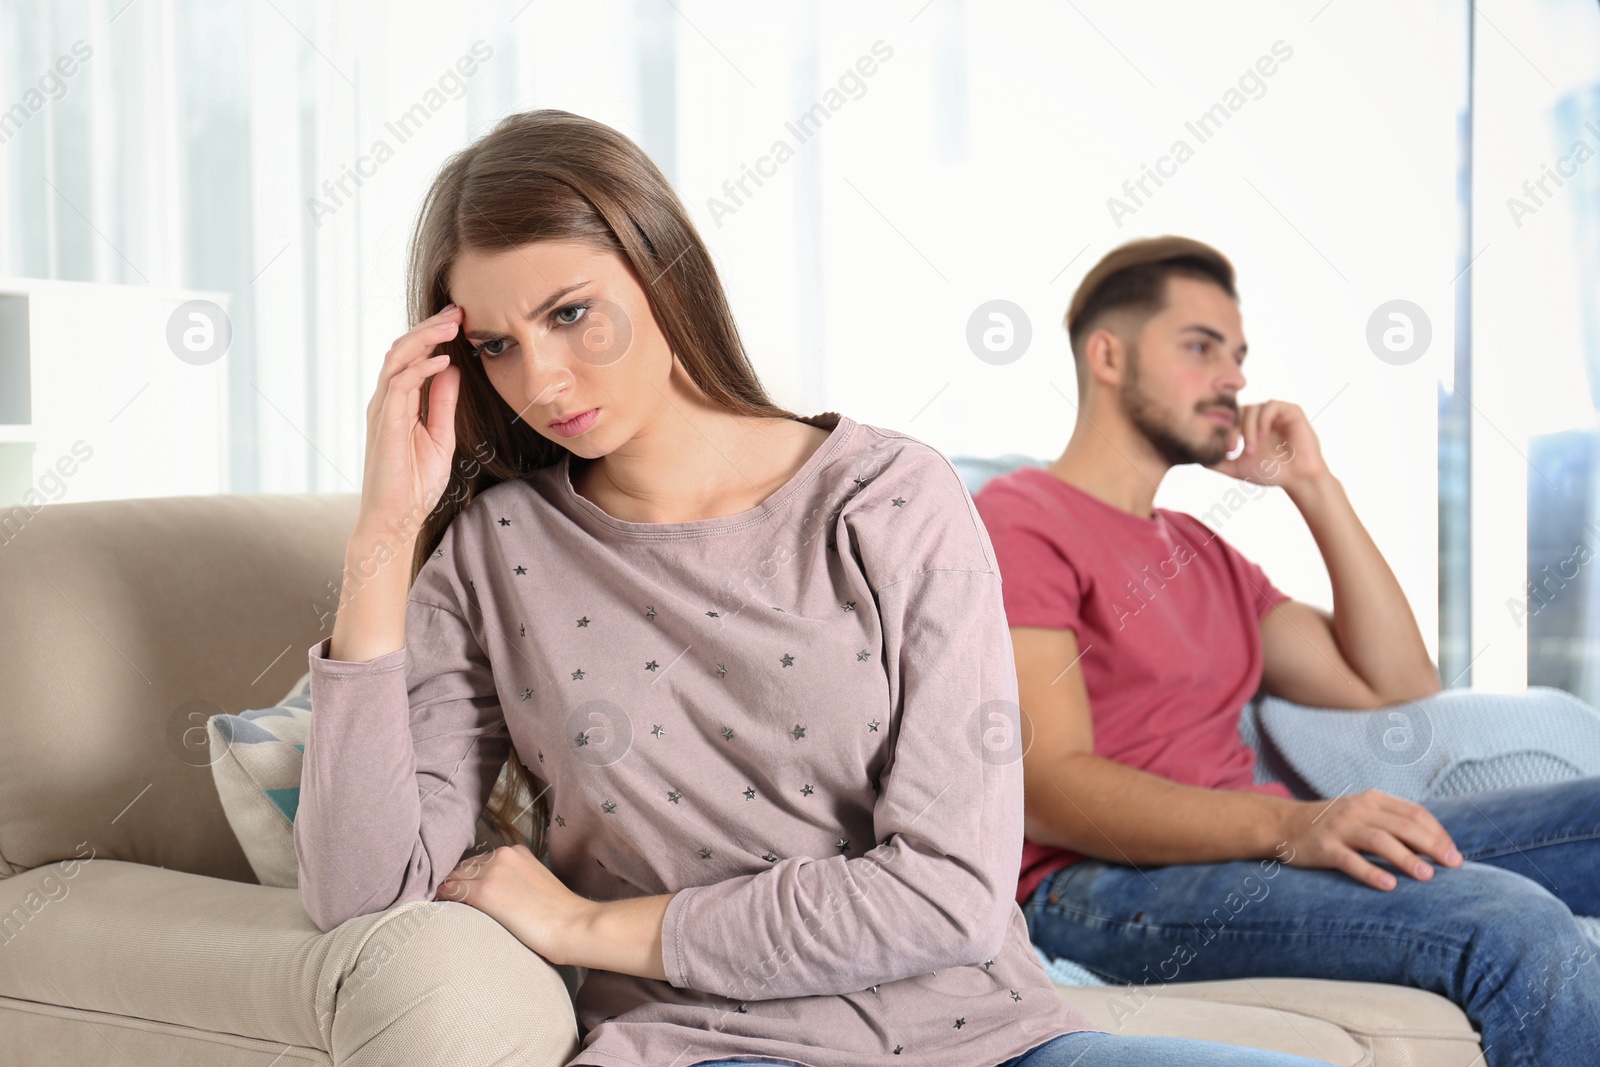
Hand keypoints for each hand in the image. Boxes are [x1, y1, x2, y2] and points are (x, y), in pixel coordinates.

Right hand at [357, 304, 464, 535]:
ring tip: (452, 324)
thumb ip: (443, 402)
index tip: (461, 320)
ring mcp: (383, 411)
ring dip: (425, 339)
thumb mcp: (441, 436)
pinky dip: (421, 369)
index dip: (433, 335)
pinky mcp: (385, 425)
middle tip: (458, 310)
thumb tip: (452, 370)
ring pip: (397, 359)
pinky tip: (443, 360)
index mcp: (398, 402)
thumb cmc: (414, 483)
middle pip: (402, 349)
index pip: (411, 357)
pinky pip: (400, 386)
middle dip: (430, 327)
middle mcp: (386, 401)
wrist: (395, 520)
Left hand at [434, 844, 591, 964]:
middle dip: (458, 884)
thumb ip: (513, 879)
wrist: (571, 925)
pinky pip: (451, 892)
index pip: (479, 862)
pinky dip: (445, 900)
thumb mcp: (535, 882)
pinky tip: (443, 911)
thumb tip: (494, 893)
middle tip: (454, 905)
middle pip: (464, 868)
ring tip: (449, 910)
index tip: (464, 894)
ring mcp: (492, 871)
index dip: (469, 879)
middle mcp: (502, 854)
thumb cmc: (558, 913)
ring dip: (451, 892)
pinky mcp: (484, 892)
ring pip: (454, 878)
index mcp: (516, 851)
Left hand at [1205, 399, 1325, 490]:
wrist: (1297, 479)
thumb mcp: (1237, 469)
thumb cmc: (1270, 473)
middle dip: (1233, 430)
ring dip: (1248, 428)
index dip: (1224, 432)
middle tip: (1233, 449)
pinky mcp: (1291, 411)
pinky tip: (1263, 435)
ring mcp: (1276, 413)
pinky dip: (1263, 419)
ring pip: (1253, 408)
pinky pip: (1271, 405)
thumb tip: (1197, 458)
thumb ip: (1218, 463)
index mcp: (1248, 427)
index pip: (1229, 419)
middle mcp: (1261, 417)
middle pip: (1238, 411)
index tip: (1226, 451)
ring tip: (1251, 448)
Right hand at [1277, 789, 1463, 890]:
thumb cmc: (1333, 824)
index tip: (1454, 854)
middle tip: (1454, 865)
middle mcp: (1358, 810)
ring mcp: (1340, 828)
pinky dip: (1371, 873)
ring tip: (1427, 876)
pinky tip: (1389, 886)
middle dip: (1432, 845)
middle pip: (1403, 825)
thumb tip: (1436, 847)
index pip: (1415, 813)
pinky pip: (1350, 861)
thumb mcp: (1363, 813)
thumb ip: (1393, 822)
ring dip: (1407, 858)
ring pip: (1380, 840)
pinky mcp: (1324, 848)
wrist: (1284, 824)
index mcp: (1372, 799)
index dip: (1438, 833)